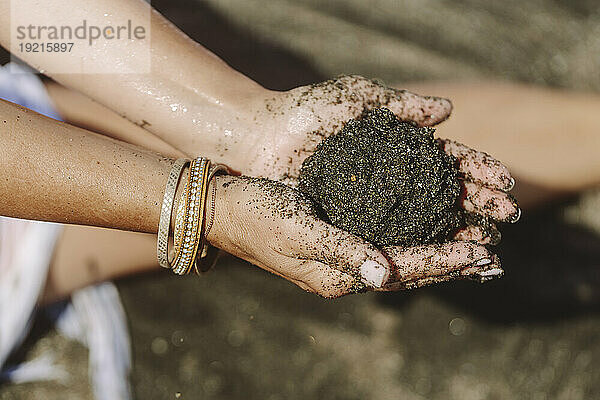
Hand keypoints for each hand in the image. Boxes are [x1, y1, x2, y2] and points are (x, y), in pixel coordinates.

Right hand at [206, 175, 502, 297]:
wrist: (224, 206)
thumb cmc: (255, 214)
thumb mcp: (296, 232)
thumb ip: (341, 251)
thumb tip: (384, 275)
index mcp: (336, 275)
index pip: (401, 271)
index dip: (443, 262)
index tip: (481, 253)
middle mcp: (345, 270)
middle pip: (409, 271)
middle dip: (451, 263)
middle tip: (493, 256)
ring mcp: (343, 255)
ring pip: (402, 257)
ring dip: (439, 252)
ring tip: (475, 246)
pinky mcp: (339, 236)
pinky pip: (386, 241)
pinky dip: (415, 237)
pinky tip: (433, 226)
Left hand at [242, 75, 519, 244]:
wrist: (256, 137)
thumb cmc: (302, 114)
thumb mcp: (354, 102)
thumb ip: (398, 105)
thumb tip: (448, 113)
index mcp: (394, 149)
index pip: (445, 161)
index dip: (476, 171)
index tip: (505, 182)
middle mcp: (387, 182)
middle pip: (441, 194)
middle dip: (476, 204)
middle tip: (508, 216)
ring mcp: (369, 206)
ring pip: (421, 221)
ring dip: (455, 230)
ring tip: (486, 244)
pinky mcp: (348, 225)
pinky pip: (388, 238)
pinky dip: (416, 245)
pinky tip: (442, 254)